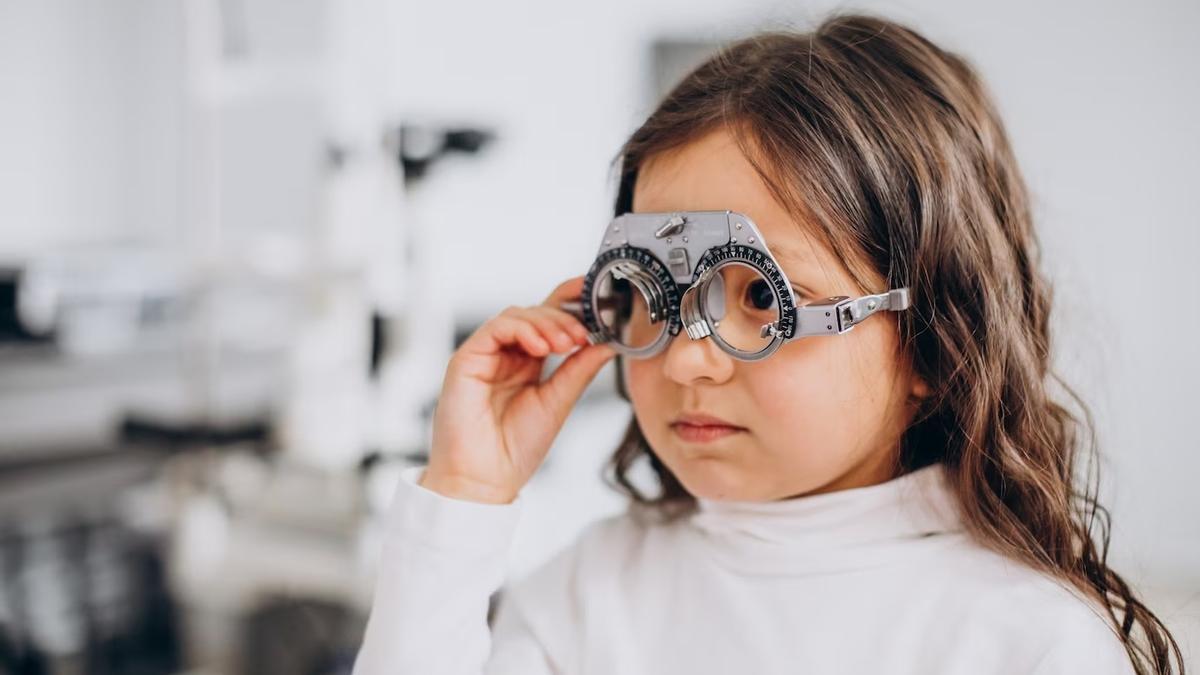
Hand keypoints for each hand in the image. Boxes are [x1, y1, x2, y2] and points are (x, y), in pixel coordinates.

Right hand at [420, 276, 615, 502]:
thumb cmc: (515, 449)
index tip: (602, 296)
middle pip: (536, 312)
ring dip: (547, 323)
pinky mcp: (467, 358)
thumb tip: (608, 343)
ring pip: (518, 314)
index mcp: (528, 364)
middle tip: (583, 334)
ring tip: (567, 343)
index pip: (551, 322)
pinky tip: (542, 347)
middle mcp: (507, 355)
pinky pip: (496, 327)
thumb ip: (579, 370)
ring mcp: (486, 355)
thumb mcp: (558, 402)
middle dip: (565, 317)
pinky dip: (523, 330)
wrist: (484, 479)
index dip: (574, 303)